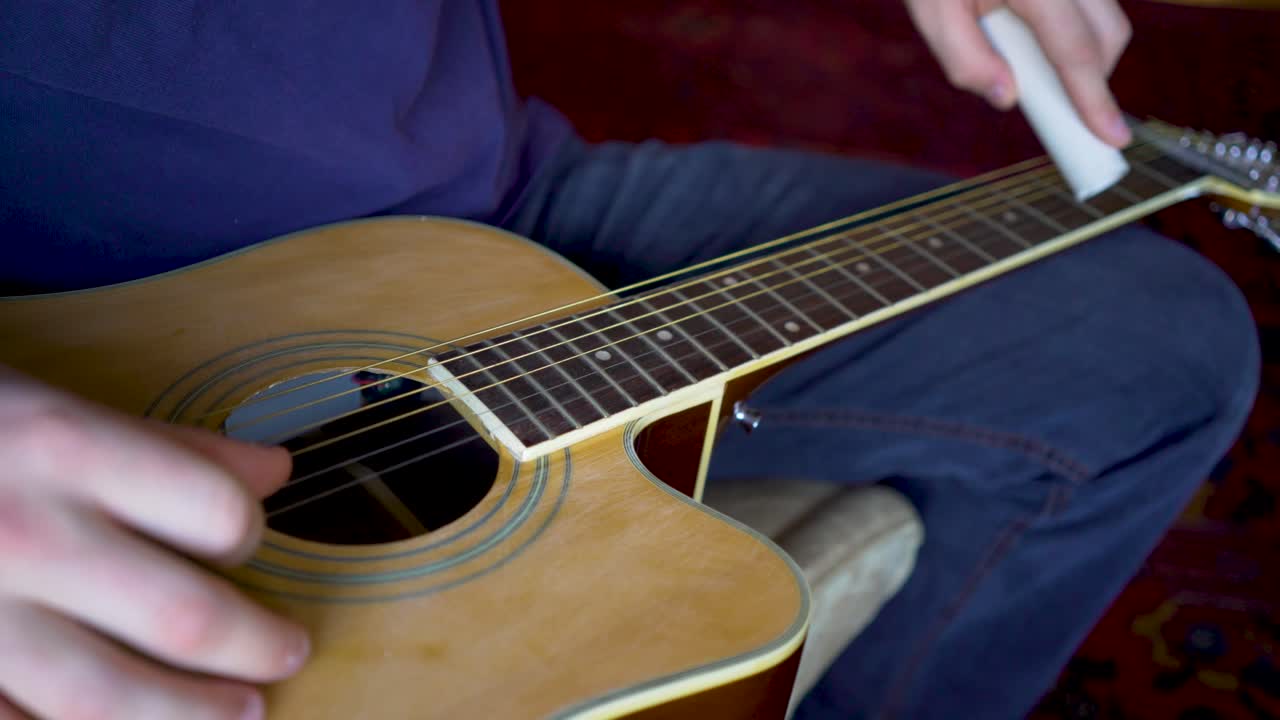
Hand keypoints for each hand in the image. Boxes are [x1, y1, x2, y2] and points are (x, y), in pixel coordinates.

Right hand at [0, 368, 307, 718]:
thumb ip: (167, 445)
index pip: (213, 512)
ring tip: (239, 716)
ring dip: (188, 716)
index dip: (249, 533)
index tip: (246, 544)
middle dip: (254, 645)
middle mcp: (25, 534)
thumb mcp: (52, 403)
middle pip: (181, 615)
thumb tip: (276, 473)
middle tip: (286, 654)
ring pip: (104, 698)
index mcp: (64, 450)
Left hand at [905, 0, 1133, 146]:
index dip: (1094, 99)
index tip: (1113, 138)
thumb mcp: (932, 9)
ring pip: (1105, 15)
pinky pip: (1090, 1)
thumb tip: (1007, 99)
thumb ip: (964, 58)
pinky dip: (1073, 23)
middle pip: (1108, 33)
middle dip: (1090, 76)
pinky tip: (1030, 26)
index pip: (1075, 50)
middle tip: (1051, 100)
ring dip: (1080, 48)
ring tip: (1026, 53)